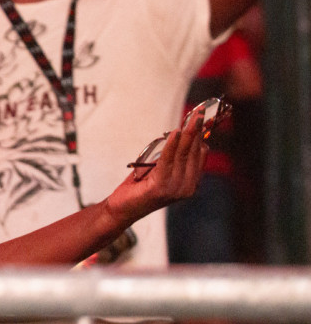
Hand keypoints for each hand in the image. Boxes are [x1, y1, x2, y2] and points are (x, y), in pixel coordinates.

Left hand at [105, 100, 208, 224]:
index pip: (199, 156)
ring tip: (190, 120)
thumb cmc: (140, 187)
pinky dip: (171, 145)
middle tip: (198, 114)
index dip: (199, 137)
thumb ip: (171, 157)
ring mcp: (175, 189)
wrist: (123, 208)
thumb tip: (180, 135)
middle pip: (192, 154)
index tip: (199, 120)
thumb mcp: (160, 170)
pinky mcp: (161, 187)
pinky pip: (167, 160)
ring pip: (182, 155)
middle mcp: (186, 188)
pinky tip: (175, 133)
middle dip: (195, 132)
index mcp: (189, 184)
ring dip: (186, 135)